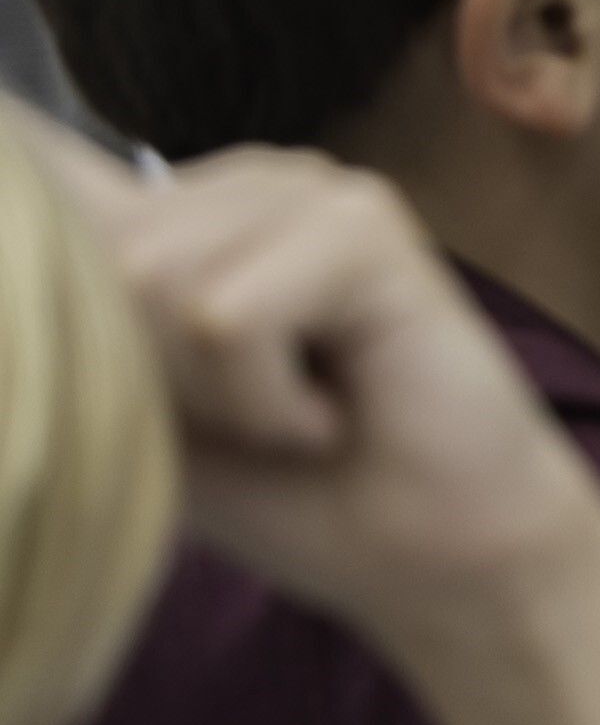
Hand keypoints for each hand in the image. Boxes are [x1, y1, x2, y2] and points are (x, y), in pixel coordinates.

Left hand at [35, 136, 599, 657]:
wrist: (433, 556)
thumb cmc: (290, 493)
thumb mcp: (137, 417)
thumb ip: (71, 334)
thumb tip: (16, 267)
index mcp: (180, 212)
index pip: (41, 168)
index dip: (25, 225)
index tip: (89, 286)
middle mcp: (246, 179)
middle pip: (86, 257)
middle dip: (144, 374)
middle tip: (244, 422)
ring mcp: (313, 191)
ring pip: (150, 281)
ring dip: (209, 396)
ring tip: (290, 417)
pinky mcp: (365, 229)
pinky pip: (228, 317)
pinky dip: (262, 401)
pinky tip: (327, 416)